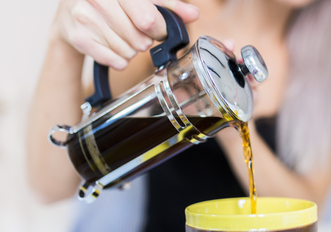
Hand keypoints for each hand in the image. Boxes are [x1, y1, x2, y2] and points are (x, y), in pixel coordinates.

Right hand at [51, 0, 199, 69]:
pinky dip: (119, 60)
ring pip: (127, 51)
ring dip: (130, 51)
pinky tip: (114, 49)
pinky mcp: (78, 36)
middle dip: (143, 41)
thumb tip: (194, 14)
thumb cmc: (111, 3)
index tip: (157, 30)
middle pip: (139, 39)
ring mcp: (85, 16)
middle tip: (136, 34)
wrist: (70, 12)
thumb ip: (168, 5)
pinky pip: (113, 60)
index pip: (149, 19)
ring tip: (121, 38)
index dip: (158, 30)